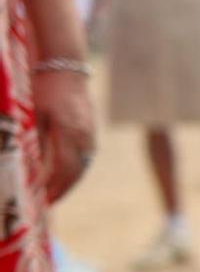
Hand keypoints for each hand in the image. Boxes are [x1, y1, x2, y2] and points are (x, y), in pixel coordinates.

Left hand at [33, 71, 96, 202]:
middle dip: (62, 190)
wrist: (67, 69)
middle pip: (76, 173)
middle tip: (49, 202)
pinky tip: (66, 175)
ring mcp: (91, 135)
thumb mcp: (36, 115)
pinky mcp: (92, 132)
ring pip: (83, 167)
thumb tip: (34, 170)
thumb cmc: (46, 88)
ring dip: (70, 182)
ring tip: (56, 192)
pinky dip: (76, 171)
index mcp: (68, 132)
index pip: (63, 170)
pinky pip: (86, 158)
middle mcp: (84, 137)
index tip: (43, 200)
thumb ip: (37, 143)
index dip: (54, 188)